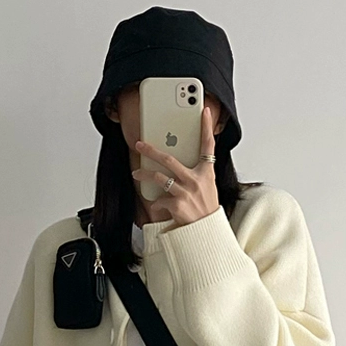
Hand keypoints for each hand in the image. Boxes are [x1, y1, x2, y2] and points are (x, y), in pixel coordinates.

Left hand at [133, 102, 221, 226]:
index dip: (207, 127)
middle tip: (139, 144)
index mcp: (206, 173)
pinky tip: (159, 208)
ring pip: (159, 178)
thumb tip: (175, 167)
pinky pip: (159, 200)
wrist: (207, 234)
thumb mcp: (207, 189)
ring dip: (144, 175)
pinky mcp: (177, 205)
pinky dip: (156, 204)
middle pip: (169, 159)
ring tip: (136, 174)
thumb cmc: (205, 211)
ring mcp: (186, 192)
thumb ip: (195, 175)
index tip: (205, 111)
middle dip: (151, 151)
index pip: (208, 145)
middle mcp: (196, 180)